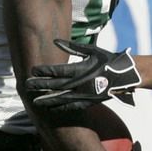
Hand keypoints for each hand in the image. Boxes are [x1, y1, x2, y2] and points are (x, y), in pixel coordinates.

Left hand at [25, 39, 141, 109]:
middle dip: (41, 85)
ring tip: (34, 102)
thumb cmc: (106, 60)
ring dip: (48, 100)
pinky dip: (61, 108)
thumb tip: (55, 41)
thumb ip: (72, 47)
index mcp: (81, 69)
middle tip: (27, 85)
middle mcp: (81, 83)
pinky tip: (51, 109)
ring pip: (62, 98)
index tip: (33, 70)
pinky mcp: (89, 102)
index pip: (58, 71)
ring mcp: (85, 94)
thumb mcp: (90, 50)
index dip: (45, 71)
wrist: (124, 75)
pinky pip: (72, 106)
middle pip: (57, 85)